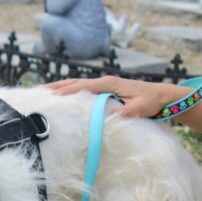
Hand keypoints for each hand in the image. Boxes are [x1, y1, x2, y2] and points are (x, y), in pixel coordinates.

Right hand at [46, 76, 189, 118]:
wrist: (162, 96)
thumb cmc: (152, 101)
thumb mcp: (141, 107)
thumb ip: (128, 112)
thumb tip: (113, 117)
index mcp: (110, 84)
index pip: (84, 87)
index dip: (68, 91)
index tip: (53, 95)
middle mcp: (105, 82)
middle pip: (76, 83)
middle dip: (58, 87)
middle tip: (39, 91)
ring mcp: (104, 86)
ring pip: (78, 86)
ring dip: (61, 88)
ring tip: (44, 93)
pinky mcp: (105, 91)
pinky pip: (84, 91)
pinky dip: (71, 92)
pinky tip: (62, 98)